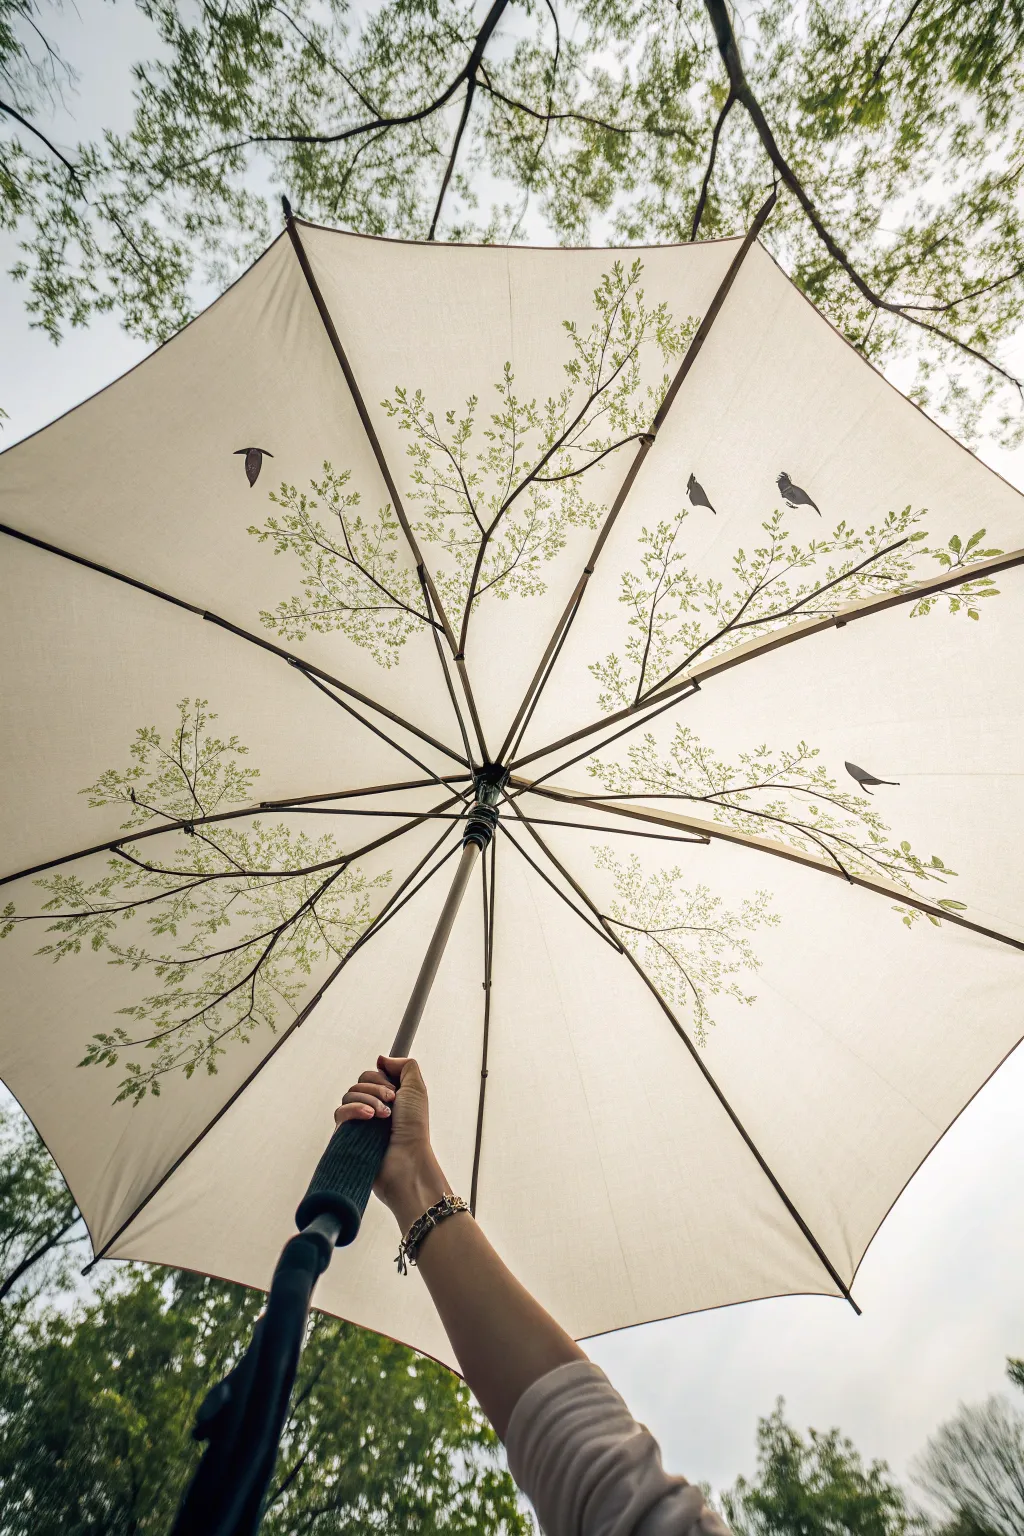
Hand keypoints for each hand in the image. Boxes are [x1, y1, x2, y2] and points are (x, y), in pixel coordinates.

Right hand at [334, 1055, 448, 1225]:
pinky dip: (354, 1110)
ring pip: (349, 1094)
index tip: (394, 1088)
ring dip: (368, 1099)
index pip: (373, 1074)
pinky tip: (368, 1117)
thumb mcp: (416, 1089)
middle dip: (376, 1088)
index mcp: (388, 1097)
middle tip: (391, 1102)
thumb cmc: (414, 1127)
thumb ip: (404, 1066)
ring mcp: (359, 1121)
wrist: (406, 1159)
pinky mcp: (347, 1134)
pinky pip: (340, 1112)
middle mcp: (373, 1107)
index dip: (381, 1077)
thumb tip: (381, 1059)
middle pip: (360, 1082)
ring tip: (382, 1115)